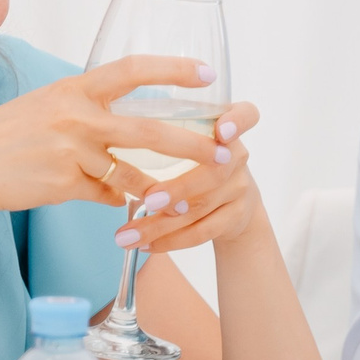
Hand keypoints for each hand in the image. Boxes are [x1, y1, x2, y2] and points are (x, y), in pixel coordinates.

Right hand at [0, 54, 223, 221]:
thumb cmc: (5, 136)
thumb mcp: (45, 108)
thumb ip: (83, 113)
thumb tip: (118, 134)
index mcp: (73, 88)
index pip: (132, 70)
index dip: (172, 69)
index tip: (206, 74)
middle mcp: (76, 116)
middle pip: (149, 130)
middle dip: (192, 143)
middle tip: (224, 152)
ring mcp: (71, 152)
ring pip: (133, 174)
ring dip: (163, 190)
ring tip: (185, 199)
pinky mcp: (65, 185)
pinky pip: (107, 196)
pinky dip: (120, 202)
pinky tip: (126, 209)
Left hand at [118, 103, 265, 253]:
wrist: (233, 203)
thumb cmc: (196, 161)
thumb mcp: (190, 138)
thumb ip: (166, 131)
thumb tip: (112, 135)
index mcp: (226, 127)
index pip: (247, 115)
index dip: (238, 120)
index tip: (223, 130)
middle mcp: (237, 156)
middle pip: (214, 172)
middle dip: (179, 188)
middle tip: (147, 200)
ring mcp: (239, 188)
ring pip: (200, 208)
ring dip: (160, 224)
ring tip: (126, 235)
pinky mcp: (236, 216)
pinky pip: (202, 231)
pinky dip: (171, 240)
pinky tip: (146, 245)